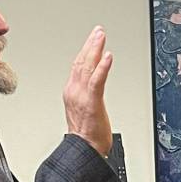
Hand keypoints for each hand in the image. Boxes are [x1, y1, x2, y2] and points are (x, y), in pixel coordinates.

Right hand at [63, 26, 112, 156]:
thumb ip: (87, 96)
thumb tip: (94, 88)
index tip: (93, 39)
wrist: (83, 151)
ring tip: (101, 36)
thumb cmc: (87, 136)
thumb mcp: (84, 111)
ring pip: (87, 66)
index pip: (78, 66)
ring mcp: (81, 96)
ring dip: (95, 49)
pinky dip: (102, 67)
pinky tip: (108, 56)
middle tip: (98, 31)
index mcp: (72, 92)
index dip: (85, 50)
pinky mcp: (91, 102)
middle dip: (91, 44)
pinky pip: (97, 81)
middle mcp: (74, 91)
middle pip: (81, 61)